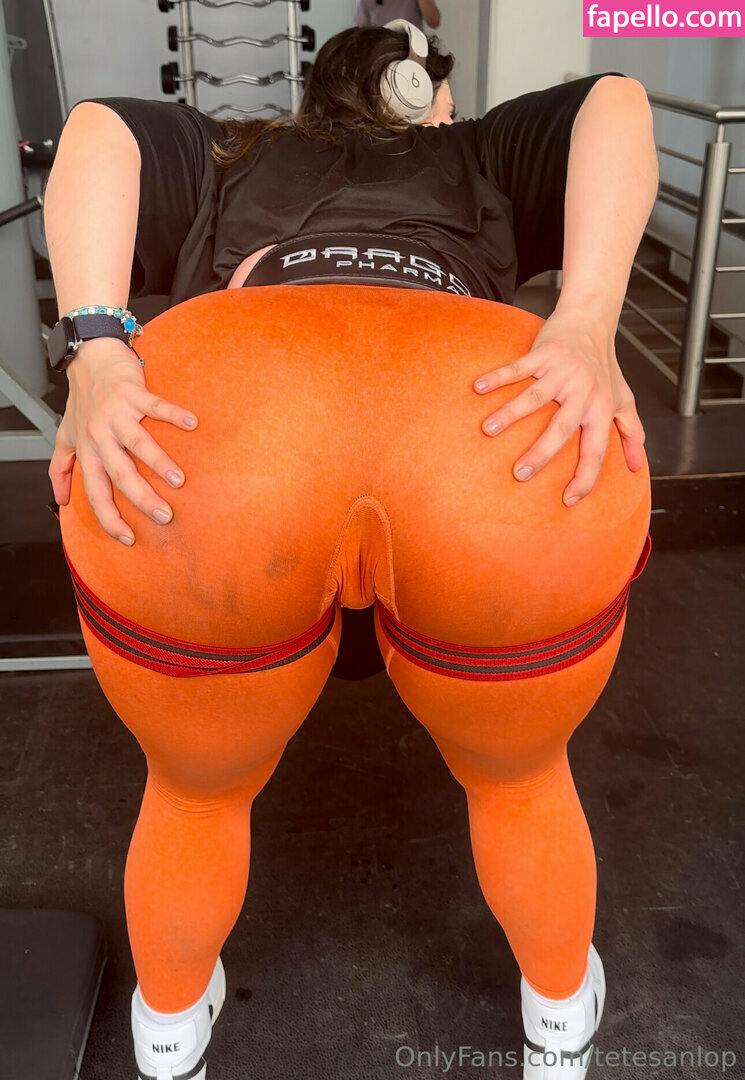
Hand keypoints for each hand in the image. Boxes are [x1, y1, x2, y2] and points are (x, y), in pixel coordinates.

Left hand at [49, 338, 198, 544]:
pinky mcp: (132, 394)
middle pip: (120, 474)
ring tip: (179, 481)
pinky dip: (174, 414)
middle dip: (142, 498)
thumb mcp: (66, 437)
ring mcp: (116, 414)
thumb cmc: (82, 401)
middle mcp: (100, 436)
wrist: (88, 360)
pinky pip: (155, 406)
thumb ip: (61, 470)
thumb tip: (60, 501)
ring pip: (138, 444)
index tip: (129, 538)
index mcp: (88, 452)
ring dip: (159, 463)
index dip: (110, 518)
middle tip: (164, 516)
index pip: (97, 493)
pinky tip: (192, 424)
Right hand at [472, 304, 645, 506]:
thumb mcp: (623, 399)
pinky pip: (518, 367)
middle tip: (520, 474)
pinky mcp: (545, 353)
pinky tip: (478, 388)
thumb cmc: (605, 367)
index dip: (586, 477)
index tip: (568, 500)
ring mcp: (562, 372)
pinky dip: (498, 377)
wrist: (592, 321)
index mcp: (601, 409)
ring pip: (534, 397)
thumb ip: (631, 432)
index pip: (595, 450)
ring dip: (510, 413)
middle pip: (561, 428)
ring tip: (488, 430)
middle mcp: (583, 392)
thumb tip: (635, 466)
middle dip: (541, 453)